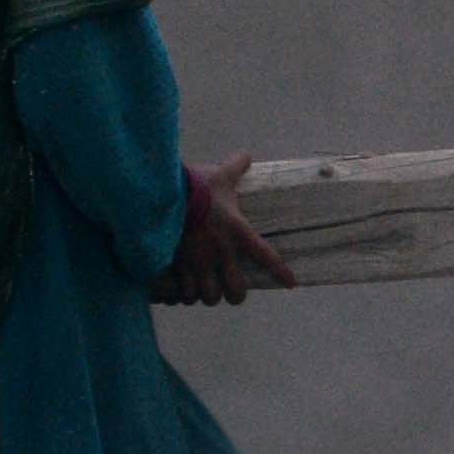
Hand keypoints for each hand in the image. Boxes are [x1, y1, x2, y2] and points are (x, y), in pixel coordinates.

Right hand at [162, 153, 297, 305]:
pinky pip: (180, 294)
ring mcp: (197, 263)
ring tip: (205, 289)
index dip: (280, 272)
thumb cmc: (195, 184)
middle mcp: (220, 253)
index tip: (291, 283)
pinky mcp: (175, 267)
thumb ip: (234, 167)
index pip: (266, 256)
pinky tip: (179, 292)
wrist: (163, 194)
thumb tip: (245, 156)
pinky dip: (180, 296)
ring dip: (207, 296)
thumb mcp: (219, 174)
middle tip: (230, 288)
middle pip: (236, 292)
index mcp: (237, 232)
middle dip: (234, 294)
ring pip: (208, 298)